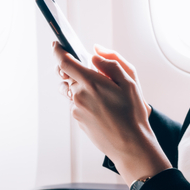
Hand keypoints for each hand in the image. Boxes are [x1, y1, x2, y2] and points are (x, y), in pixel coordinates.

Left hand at [53, 43, 170, 185]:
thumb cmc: (132, 115)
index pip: (65, 62)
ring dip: (82, 87)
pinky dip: (86, 101)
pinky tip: (103, 109)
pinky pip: (77, 104)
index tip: (57, 45)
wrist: (130, 145)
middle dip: (77, 71)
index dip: (59, 51)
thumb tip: (95, 55)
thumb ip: (111, 63)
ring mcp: (77, 109)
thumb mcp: (130, 82)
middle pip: (68, 76)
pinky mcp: (78, 120)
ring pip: (72, 90)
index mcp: (91, 83)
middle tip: (94, 75)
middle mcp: (79, 96)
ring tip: (102, 96)